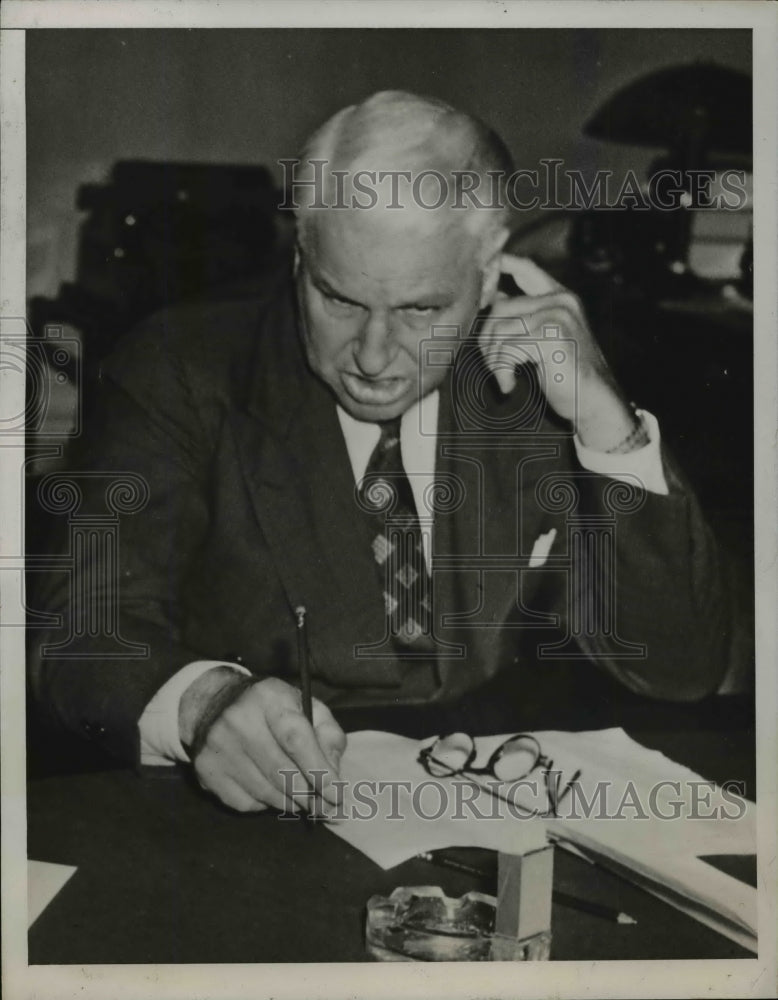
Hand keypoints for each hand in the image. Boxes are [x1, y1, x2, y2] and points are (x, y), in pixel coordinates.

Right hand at [180, 670, 345, 814]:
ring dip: (291, 802)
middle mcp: (239, 720)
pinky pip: (247, 803)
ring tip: (301, 796)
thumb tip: (334, 775)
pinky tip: (270, 789)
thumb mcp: (304, 706)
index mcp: (269, 698)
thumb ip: (328, 735)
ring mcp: (219, 747)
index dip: (319, 771)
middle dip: (310, 795)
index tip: (336, 795)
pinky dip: (266, 804)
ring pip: (267, 793)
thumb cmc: (271, 708)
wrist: (212, 703)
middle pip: (283, 773)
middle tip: (326, 806)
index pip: (296, 739)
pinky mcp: (207, 770)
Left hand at [479, 254, 635, 449]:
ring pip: (499, 330)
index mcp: (560, 297)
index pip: (526, 269)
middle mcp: (560, 301)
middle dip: (486, 338)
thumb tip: (494, 297)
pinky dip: (501, 371)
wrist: (594, 400)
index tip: (482, 271)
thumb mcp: (546, 337)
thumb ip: (526, 316)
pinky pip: (507, 350)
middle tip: (493, 363)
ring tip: (502, 375)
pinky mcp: (551, 338)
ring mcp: (557, 317)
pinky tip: (508, 384)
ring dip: (493, 359)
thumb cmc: (568, 373)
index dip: (500, 265)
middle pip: (499, 308)